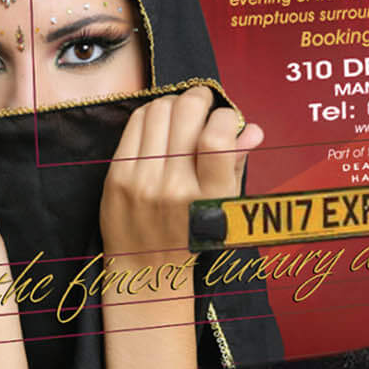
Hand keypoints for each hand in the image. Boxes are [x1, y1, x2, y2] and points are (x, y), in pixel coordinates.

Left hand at [99, 85, 264, 260]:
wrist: (146, 271)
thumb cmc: (192, 235)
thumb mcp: (224, 206)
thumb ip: (237, 163)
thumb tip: (252, 129)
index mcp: (208, 198)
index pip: (216, 137)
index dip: (226, 116)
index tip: (226, 120)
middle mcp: (174, 188)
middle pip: (186, 112)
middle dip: (200, 98)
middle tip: (203, 103)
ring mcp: (141, 180)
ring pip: (159, 110)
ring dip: (175, 103)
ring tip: (181, 114)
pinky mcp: (117, 176)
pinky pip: (135, 123)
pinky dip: (151, 114)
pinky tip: (160, 124)